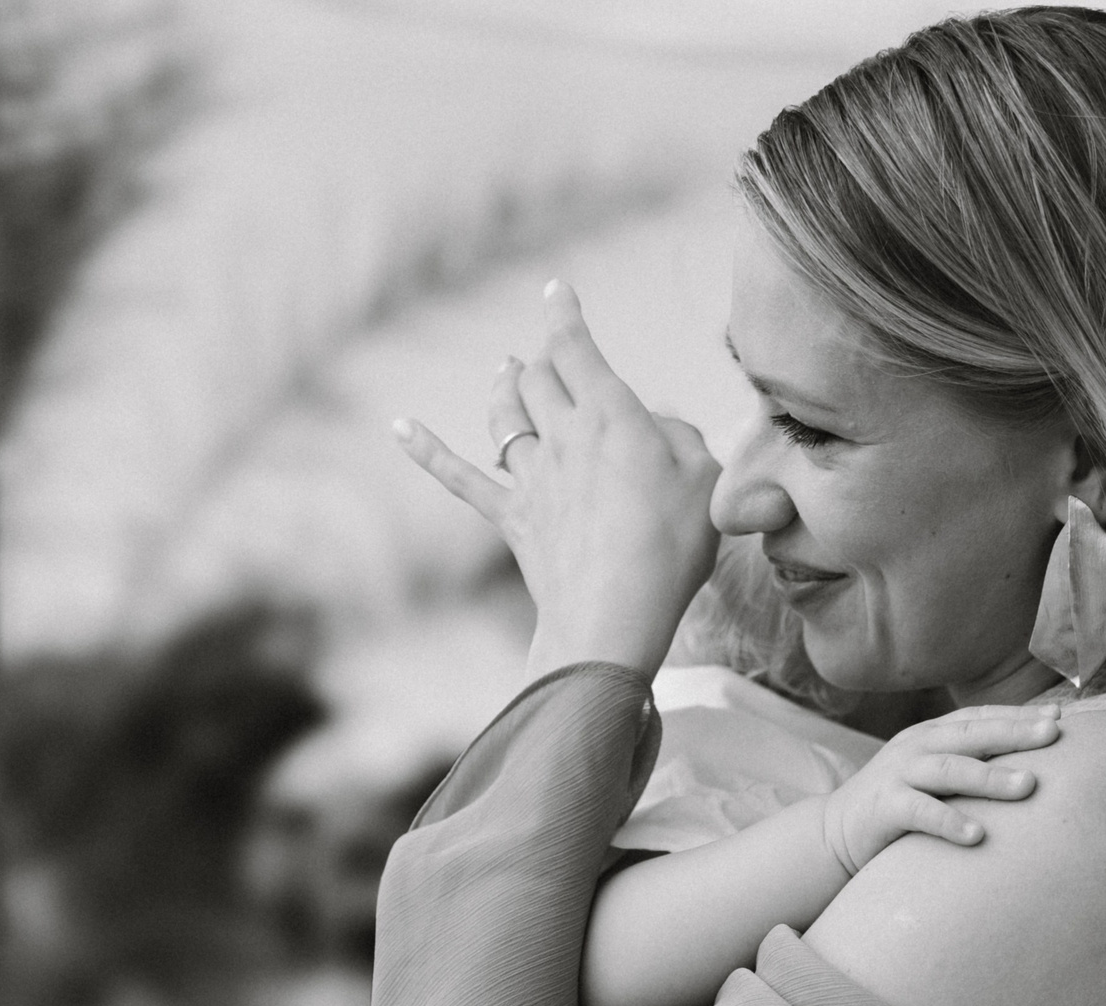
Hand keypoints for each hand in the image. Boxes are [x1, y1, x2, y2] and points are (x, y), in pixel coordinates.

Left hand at [394, 282, 720, 680]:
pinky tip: (399, 428)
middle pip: (538, 378)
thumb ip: (680, 438)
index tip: (557, 290)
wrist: (613, 614)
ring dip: (504, 388)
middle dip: (543, 358)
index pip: (576, 349)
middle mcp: (563, 436)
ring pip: (504, 415)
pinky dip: (427, 450)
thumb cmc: (670, 549)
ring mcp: (531, 477)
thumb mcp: (706, 482)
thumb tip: (651, 424)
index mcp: (611, 416)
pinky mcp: (511, 517)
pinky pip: (459, 477)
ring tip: (505, 370)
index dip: (564, 315)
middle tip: (551, 355)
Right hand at [820, 703, 1062, 876]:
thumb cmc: (899, 806)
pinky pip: (921, 812)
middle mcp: (917, 747)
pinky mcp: (886, 807)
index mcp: (932, 735)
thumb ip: (969, 765)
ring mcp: (899, 774)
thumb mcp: (934, 776)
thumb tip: (1030, 767)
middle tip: (1054, 734)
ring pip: (951, 769)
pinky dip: (950, 822)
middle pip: (971, 734)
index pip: (979, 717)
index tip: (1059, 715)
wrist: (835, 834)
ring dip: (991, 777)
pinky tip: (977, 835)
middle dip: (1015, 732)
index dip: (1017, 714)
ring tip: (1028, 785)